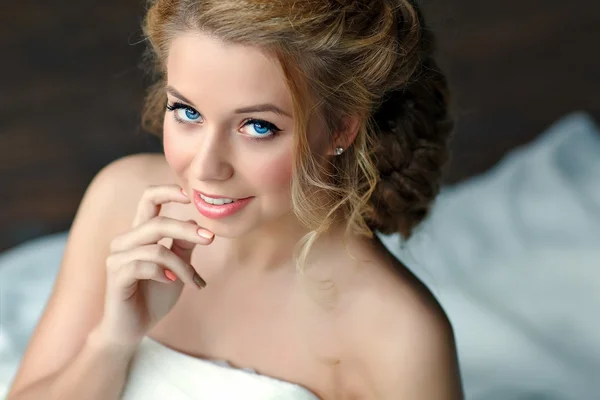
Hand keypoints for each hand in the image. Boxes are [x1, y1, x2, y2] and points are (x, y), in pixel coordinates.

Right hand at [96, 184, 212, 347]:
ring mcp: (118, 257)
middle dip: (188, 230)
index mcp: (140, 234)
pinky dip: (165, 274)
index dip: (168, 192)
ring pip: (157, 248)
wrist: (133, 328)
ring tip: (194, 282)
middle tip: (211, 239)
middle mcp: (126, 241)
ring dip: (182, 266)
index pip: (149, 200)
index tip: (191, 195)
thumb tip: (197, 223)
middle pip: (158, 223)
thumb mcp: (177, 268)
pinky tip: (172, 282)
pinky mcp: (116, 275)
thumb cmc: (154, 295)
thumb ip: (184, 246)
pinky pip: (145, 265)